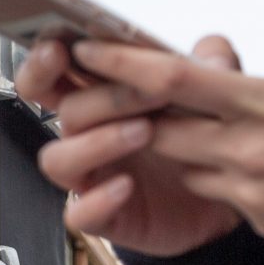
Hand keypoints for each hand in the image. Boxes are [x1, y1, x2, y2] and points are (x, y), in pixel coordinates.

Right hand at [26, 37, 258, 255]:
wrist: (220, 201)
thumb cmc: (200, 145)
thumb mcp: (212, 96)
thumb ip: (210, 66)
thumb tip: (212, 56)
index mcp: (101, 102)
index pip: (53, 78)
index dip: (44, 64)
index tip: (57, 49)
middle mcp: (88, 137)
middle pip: (64, 111)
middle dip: (103, 98)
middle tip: (148, 93)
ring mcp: (90, 176)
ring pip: (59, 159)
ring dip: (96, 143)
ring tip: (143, 133)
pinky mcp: (101, 215)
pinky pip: (79, 212)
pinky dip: (98, 199)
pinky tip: (126, 186)